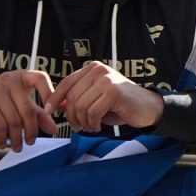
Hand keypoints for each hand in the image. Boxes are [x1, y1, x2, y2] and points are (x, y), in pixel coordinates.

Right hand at [0, 70, 59, 150]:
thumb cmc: (1, 102)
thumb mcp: (22, 104)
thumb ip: (38, 114)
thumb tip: (53, 129)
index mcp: (23, 76)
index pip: (40, 79)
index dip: (49, 95)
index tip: (51, 112)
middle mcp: (9, 80)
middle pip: (27, 109)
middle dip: (31, 130)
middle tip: (31, 141)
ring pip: (13, 120)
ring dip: (17, 138)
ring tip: (18, 146)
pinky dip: (3, 138)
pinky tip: (3, 144)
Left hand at [49, 61, 164, 133]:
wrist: (148, 107)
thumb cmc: (120, 104)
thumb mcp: (95, 99)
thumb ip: (77, 98)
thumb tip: (55, 105)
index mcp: (92, 68)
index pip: (66, 83)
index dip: (54, 98)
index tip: (48, 111)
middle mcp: (98, 70)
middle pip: (72, 97)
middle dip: (71, 116)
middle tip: (77, 127)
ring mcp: (107, 79)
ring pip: (81, 106)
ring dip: (83, 122)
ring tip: (90, 127)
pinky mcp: (114, 92)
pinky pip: (93, 112)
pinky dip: (92, 124)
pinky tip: (98, 126)